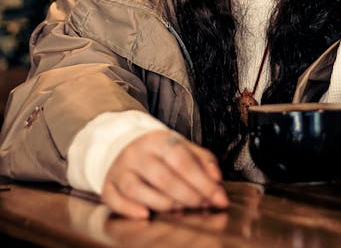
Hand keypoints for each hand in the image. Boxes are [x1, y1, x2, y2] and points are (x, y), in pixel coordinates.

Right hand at [101, 130, 227, 218]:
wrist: (124, 144)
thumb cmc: (159, 151)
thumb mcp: (181, 146)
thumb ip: (202, 160)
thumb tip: (217, 179)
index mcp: (159, 139)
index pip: (182, 161)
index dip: (202, 182)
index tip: (219, 198)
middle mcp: (137, 153)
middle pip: (162, 177)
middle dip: (187, 195)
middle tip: (202, 205)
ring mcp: (120, 169)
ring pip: (137, 189)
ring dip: (162, 203)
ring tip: (180, 209)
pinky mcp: (108, 185)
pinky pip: (114, 199)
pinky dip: (129, 209)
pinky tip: (145, 215)